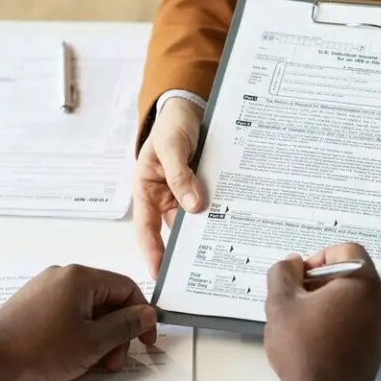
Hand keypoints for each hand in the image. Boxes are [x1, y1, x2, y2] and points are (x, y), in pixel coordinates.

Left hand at [0, 265, 157, 380]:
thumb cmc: (38, 349)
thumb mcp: (93, 343)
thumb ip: (125, 326)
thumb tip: (147, 314)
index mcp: (81, 278)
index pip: (126, 289)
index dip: (142, 316)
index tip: (146, 341)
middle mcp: (63, 276)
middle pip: (107, 300)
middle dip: (117, 332)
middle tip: (115, 361)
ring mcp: (45, 289)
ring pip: (87, 309)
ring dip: (99, 336)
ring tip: (94, 363)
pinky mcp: (33, 304)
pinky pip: (68, 313)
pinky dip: (79, 333)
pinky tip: (74, 355)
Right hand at [133, 98, 205, 277]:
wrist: (189, 108)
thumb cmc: (170, 125)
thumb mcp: (171, 146)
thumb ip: (180, 175)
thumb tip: (193, 206)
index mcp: (146, 191)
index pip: (145, 228)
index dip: (151, 252)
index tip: (159, 272)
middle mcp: (164, 198)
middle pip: (173, 230)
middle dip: (186, 248)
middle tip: (199, 271)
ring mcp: (184, 195)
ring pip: (195, 220)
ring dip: (207, 230)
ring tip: (222, 252)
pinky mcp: (202, 189)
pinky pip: (210, 205)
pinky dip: (220, 213)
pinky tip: (235, 224)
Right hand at [264, 243, 380, 380]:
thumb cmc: (303, 349)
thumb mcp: (281, 304)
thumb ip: (283, 273)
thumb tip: (294, 264)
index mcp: (366, 284)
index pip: (346, 251)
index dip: (318, 259)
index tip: (299, 280)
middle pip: (353, 274)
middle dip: (323, 281)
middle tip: (298, 300)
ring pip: (357, 298)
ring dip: (331, 301)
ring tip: (304, 321)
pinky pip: (362, 319)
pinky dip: (342, 319)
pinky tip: (318, 338)